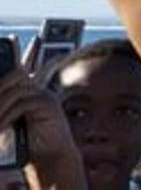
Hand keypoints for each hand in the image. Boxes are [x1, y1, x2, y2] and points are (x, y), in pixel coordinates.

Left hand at [0, 66, 85, 189]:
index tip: (5, 71)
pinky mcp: (48, 104)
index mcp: (25, 89)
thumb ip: (4, 106)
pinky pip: (23, 105)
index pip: (12, 73)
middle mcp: (36, 87)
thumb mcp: (8, 121)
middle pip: (13, 76)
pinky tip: (2, 128)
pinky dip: (7, 118)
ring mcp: (44, 94)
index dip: (7, 72)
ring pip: (14, 92)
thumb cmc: (25, 141)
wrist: (48, 157)